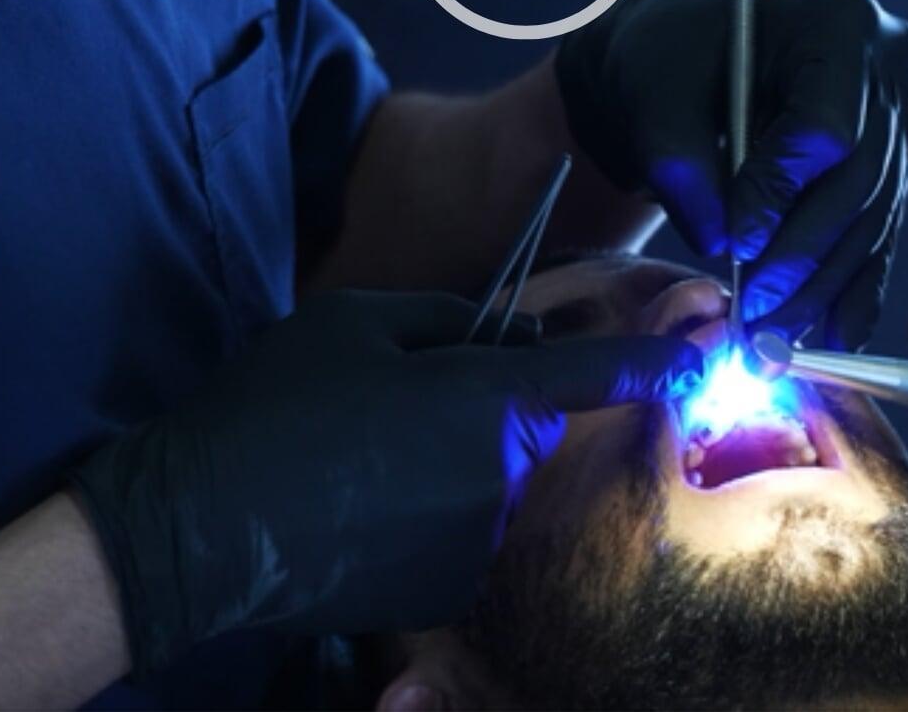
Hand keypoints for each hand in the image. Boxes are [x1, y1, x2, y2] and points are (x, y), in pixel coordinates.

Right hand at [71, 289, 699, 675]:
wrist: (202, 526)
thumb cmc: (282, 401)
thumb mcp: (360, 320)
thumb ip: (451, 318)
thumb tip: (506, 337)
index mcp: (490, 399)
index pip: (597, 376)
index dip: (657, 362)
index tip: (704, 356)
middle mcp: (505, 477)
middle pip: (524, 424)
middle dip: (486, 404)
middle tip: (399, 397)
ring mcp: (479, 542)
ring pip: (489, 476)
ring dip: (452, 460)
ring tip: (364, 455)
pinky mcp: (446, 588)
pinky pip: (460, 525)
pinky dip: (429, 510)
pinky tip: (362, 503)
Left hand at [556, 0, 907, 348]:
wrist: (685, 54)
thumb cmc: (667, 56)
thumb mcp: (654, 94)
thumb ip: (679, 162)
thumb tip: (718, 243)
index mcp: (837, 21)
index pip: (827, 127)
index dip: (784, 194)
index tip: (738, 244)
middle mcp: (888, 67)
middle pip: (858, 181)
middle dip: (802, 258)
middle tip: (755, 316)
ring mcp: (901, 116)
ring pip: (871, 219)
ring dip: (822, 288)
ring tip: (774, 340)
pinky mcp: (895, 162)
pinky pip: (878, 234)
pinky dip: (848, 289)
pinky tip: (824, 337)